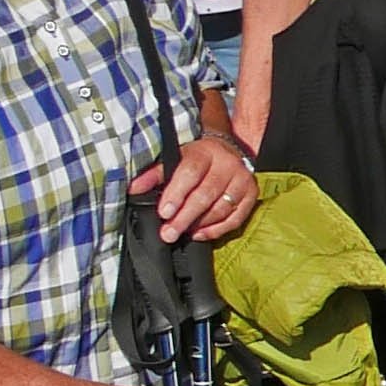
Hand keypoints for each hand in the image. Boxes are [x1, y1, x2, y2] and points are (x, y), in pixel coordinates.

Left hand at [132, 137, 255, 243]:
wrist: (227, 151)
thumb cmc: (197, 159)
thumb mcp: (176, 158)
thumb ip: (155, 174)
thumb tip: (133, 189)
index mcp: (205, 152)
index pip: (190, 172)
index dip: (176, 193)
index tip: (164, 212)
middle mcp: (227, 164)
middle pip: (206, 194)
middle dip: (185, 217)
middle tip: (168, 233)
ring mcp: (242, 180)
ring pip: (221, 208)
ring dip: (200, 225)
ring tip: (182, 233)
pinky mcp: (252, 194)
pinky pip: (235, 218)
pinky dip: (217, 230)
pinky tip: (200, 234)